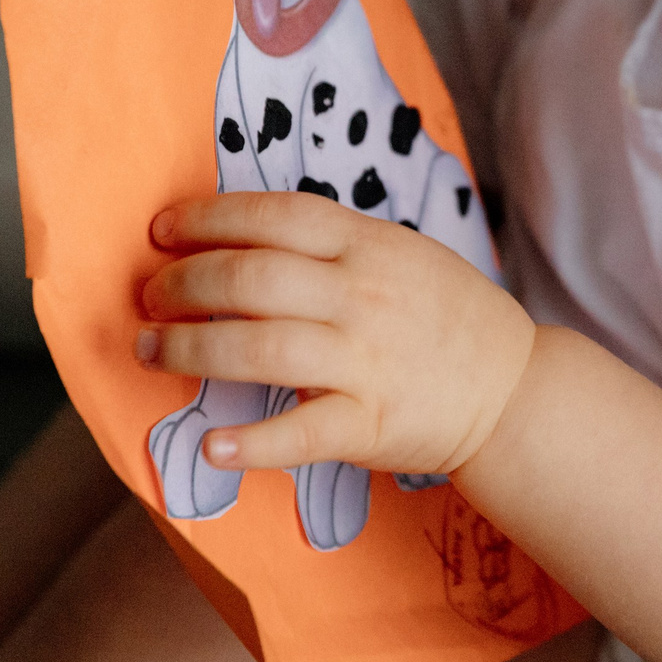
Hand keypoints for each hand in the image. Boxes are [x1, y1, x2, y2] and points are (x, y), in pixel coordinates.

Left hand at [139, 192, 536, 479]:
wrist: (514, 387)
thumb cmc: (446, 314)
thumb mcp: (400, 254)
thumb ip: (332, 245)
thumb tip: (241, 236)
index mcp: (369, 246)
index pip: (276, 216)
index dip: (208, 217)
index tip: (161, 229)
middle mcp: (364, 297)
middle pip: (253, 279)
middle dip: (183, 283)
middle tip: (148, 295)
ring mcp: (367, 361)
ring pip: (261, 348)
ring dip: (189, 349)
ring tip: (150, 349)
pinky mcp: (371, 423)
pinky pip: (302, 432)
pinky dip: (253, 442)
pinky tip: (213, 445)